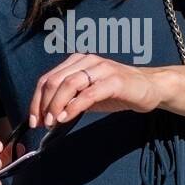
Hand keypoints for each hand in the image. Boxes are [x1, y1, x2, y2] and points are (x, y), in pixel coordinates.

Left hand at [29, 52, 164, 128]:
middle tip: (41, 123)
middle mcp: (87, 61)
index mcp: (77, 61)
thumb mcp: (88, 96)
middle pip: (55, 80)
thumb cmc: (117, 92)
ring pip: (69, 84)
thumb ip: (70, 100)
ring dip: (56, 105)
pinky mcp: (114, 81)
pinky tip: (67, 117)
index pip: (48, 79)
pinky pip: (89, 93)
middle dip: (43, 103)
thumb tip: (48, 116)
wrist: (150, 88)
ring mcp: (101, 68)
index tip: (33, 120)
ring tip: (51, 122)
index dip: (37, 100)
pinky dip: (74, 106)